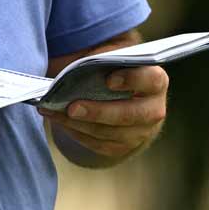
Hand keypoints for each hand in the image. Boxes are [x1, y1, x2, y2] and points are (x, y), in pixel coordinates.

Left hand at [40, 65, 167, 162]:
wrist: (120, 98)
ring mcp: (141, 132)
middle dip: (98, 112)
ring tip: (54, 112)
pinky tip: (60, 121)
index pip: (151, 80)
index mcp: (154, 82)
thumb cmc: (111, 73)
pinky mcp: (124, 146)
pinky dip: (77, 133)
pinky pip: (99, 144)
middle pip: (130, 114)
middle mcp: (153, 110)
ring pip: (110, 133)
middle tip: (71, 107)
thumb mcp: (110, 62)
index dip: (132, 80)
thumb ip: (100, 64)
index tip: (108, 80)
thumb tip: (72, 75)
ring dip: (79, 124)